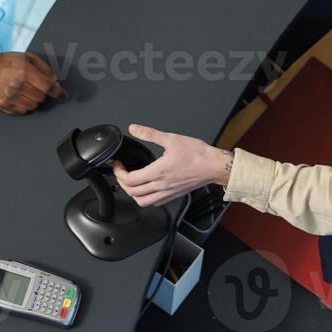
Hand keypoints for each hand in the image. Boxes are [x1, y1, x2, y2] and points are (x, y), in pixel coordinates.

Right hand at [0, 50, 67, 113]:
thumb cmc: (7, 61)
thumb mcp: (27, 57)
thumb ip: (43, 68)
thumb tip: (55, 81)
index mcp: (24, 71)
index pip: (47, 86)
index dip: (58, 92)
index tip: (63, 95)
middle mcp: (16, 85)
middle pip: (40, 97)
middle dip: (42, 93)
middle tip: (35, 86)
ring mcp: (8, 97)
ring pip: (32, 106)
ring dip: (33, 100)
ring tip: (26, 91)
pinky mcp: (2, 105)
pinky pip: (21, 112)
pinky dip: (24, 106)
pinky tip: (19, 96)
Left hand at [112, 124, 232, 207]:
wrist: (213, 166)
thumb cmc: (197, 154)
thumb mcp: (171, 139)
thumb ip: (150, 134)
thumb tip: (135, 129)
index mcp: (158, 172)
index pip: (130, 180)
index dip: (119, 173)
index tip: (118, 165)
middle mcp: (161, 185)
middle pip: (133, 193)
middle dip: (122, 183)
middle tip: (121, 172)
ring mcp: (167, 193)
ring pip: (142, 202)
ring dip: (133, 194)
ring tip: (131, 182)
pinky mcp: (174, 195)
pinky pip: (155, 203)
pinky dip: (146, 198)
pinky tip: (147, 189)